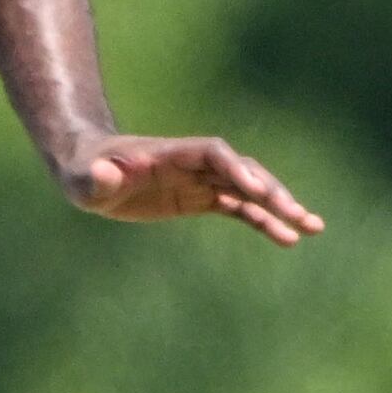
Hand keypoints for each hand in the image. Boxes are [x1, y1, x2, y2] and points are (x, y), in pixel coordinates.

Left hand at [65, 135, 324, 245]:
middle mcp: (193, 164)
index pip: (213, 153)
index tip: (254, 190)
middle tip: (298, 215)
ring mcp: (201, 181)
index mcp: (171, 153)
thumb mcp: (81, 179)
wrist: (90, 170)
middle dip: (270, 191)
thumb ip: (94, 178)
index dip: (235, 168)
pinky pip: (240, 209)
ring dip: (279, 206)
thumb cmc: (82, 172)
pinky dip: (264, 222)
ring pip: (249, 190)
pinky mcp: (201, 199)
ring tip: (310, 227)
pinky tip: (288, 239)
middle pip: (242, 170)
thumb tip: (107, 175)